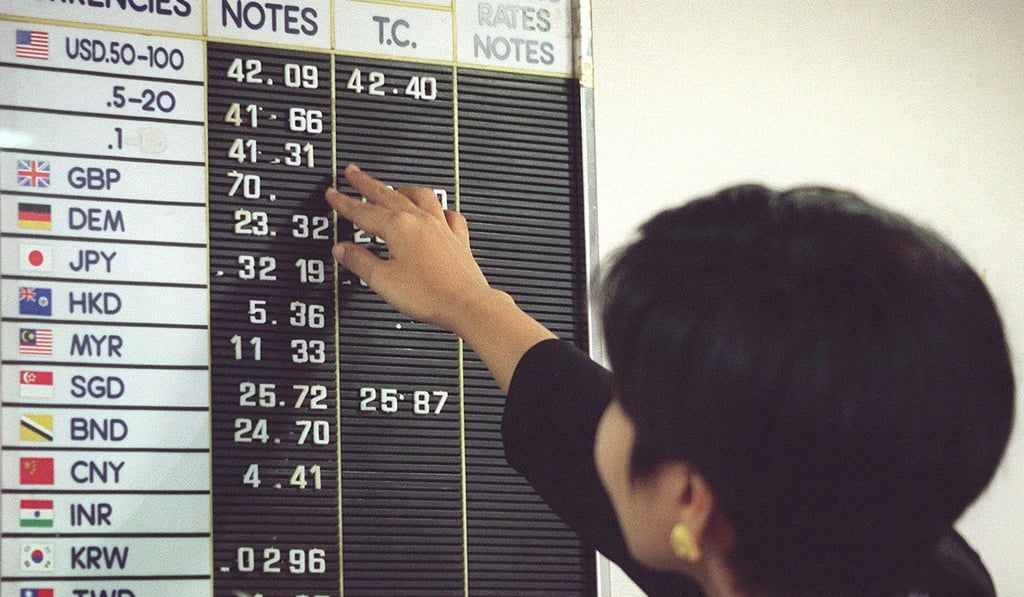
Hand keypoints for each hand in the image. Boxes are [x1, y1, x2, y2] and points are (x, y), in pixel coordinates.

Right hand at [325, 164, 491, 330]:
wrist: (466, 304)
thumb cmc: (428, 294)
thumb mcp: (382, 280)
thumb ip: (360, 261)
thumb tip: (342, 250)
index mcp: (398, 227)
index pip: (363, 210)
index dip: (344, 202)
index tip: (333, 193)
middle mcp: (421, 220)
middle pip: (388, 195)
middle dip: (367, 184)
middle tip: (353, 173)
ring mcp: (441, 227)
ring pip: (420, 196)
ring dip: (402, 189)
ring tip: (394, 187)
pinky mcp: (457, 239)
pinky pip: (448, 214)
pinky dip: (438, 208)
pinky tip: (437, 211)